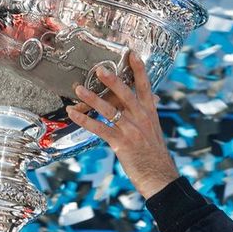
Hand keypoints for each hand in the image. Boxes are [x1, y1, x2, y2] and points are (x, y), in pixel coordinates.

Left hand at [66, 52, 178, 198]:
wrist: (159, 177)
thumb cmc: (154, 156)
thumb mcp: (152, 132)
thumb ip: (141, 117)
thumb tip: (128, 106)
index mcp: (150, 114)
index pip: (146, 87)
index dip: (139, 70)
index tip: (132, 54)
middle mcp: (142, 119)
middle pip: (126, 94)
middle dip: (112, 80)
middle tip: (99, 69)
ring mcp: (131, 131)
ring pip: (109, 110)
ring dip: (92, 98)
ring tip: (78, 89)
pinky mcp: (121, 143)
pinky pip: (99, 128)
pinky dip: (84, 120)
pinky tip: (73, 114)